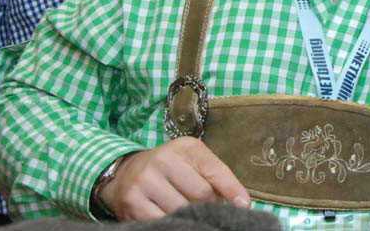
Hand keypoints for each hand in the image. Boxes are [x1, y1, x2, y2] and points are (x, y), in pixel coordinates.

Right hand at [97, 138, 250, 219]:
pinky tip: (171, 216)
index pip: (215, 170)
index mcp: (185, 147)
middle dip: (206, 204)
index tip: (243, 205)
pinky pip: (162, 221)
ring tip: (186, 209)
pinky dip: (172, 223)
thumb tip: (242, 203)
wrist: (126, 173)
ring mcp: (145, 181)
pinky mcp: (132, 202)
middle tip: (202, 206)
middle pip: (201, 194)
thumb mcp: (194, 163)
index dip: (232, 190)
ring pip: (181, 209)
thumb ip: (217, 178)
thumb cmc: (171, 169)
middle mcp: (163, 159)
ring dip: (189, 215)